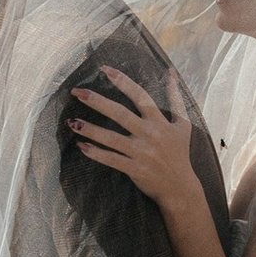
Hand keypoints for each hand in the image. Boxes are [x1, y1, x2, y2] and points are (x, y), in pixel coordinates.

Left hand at [69, 65, 202, 213]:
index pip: (140, 96)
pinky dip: (95, 153)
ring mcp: (141, 153)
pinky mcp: (134, 169)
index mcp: (160, 121)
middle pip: (120, 114)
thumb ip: (176, 99)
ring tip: (72, 121)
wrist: (180, 187)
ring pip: (111, 138)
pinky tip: (81, 146)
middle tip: (77, 92)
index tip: (105, 69)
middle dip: (97, 101)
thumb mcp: (183, 124)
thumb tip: (172, 74)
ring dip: (90, 129)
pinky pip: (111, 159)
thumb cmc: (179, 153)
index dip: (123, 81)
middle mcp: (150, 134)